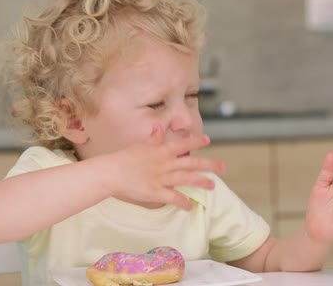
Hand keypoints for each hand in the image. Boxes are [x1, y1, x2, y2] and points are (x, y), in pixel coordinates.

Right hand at [105, 123, 225, 210]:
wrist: (110, 172)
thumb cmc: (122, 158)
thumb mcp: (139, 145)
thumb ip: (153, 138)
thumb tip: (159, 126)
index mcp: (160, 150)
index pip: (182, 144)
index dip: (196, 142)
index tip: (207, 141)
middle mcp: (165, 163)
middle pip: (191, 162)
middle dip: (208, 164)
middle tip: (222, 167)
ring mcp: (161, 178)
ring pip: (187, 178)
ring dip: (201, 181)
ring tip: (212, 185)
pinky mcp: (156, 192)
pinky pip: (173, 197)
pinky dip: (183, 202)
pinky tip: (189, 206)